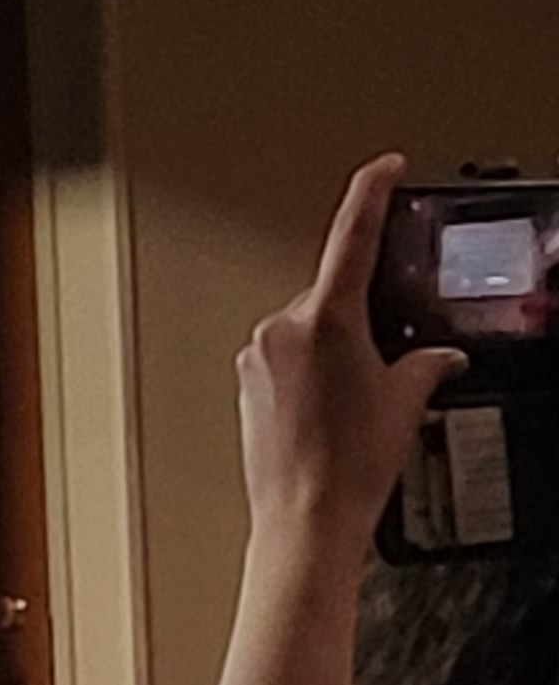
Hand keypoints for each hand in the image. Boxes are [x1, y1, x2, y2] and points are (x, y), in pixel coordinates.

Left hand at [235, 154, 467, 552]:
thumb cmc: (349, 464)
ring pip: (307, 328)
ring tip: (353, 401)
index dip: (371, 195)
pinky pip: (286, 355)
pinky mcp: (246, 379)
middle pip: (332, 295)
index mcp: (326, 319)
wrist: (305, 515)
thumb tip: (439, 355)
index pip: (353, 237)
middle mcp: (282, 328)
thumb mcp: (405, 400)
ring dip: (335, 348)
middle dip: (361, 317)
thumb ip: (424, 362)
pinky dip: (311, 368)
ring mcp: (258, 354)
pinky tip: (329, 408)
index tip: (384, 168)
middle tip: (385, 361)